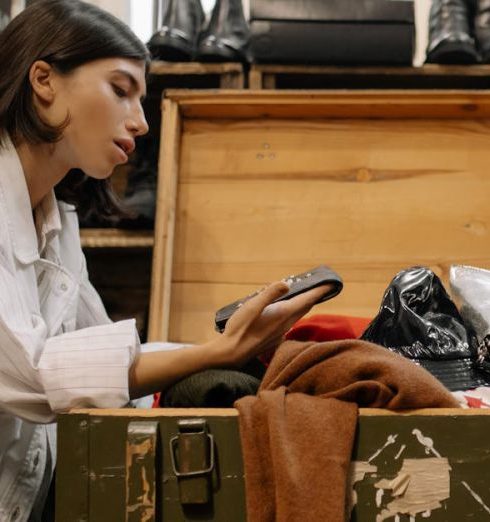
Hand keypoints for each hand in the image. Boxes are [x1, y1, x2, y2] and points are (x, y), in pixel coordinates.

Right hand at [212, 280, 334, 366]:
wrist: (231, 353)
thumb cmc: (240, 328)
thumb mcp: (252, 306)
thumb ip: (270, 293)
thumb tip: (287, 283)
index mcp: (282, 314)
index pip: (306, 300)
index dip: (319, 291)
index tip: (331, 284)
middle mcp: (285, 324)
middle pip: (305, 308)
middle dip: (315, 297)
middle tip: (323, 288)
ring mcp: (280, 332)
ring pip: (298, 316)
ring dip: (305, 305)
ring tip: (308, 297)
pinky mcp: (273, 338)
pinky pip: (289, 322)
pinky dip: (294, 313)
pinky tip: (287, 312)